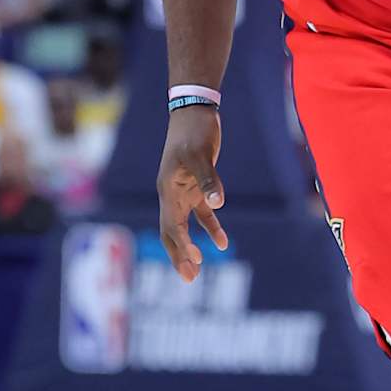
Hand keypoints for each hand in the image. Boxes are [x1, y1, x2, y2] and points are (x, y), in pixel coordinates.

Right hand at [157, 104, 227, 282]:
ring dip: (191, 248)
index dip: (181, 247)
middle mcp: (172, 195)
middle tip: (188, 279)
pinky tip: (222, 243)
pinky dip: (211, 228)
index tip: (192, 264)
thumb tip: (217, 204)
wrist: (194, 111)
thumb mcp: (201, 154)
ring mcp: (184, 191)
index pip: (172, 226)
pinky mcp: (197, 186)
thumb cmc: (194, 131)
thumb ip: (208, 180)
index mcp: (168, 191)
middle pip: (172, 233)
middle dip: (178, 256)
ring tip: (199, 270)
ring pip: (185, 227)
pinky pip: (202, 213)